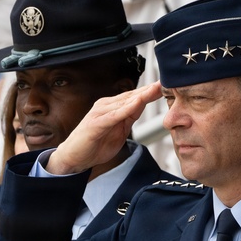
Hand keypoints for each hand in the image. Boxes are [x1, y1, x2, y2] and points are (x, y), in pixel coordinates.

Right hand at [43, 83, 162, 174]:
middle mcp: (106, 105)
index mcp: (112, 107)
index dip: (150, 92)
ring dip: (141, 95)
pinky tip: (137, 103)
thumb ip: (129, 118)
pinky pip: (114, 115)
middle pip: (132, 96)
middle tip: (166, 82)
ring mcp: (100, 113)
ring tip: (156, 89)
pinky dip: (126, 109)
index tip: (166, 86)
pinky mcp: (96, 123)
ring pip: (125, 102)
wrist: (74, 158)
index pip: (135, 97)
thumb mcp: (119, 131)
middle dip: (149, 90)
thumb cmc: (95, 145)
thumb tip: (141, 107)